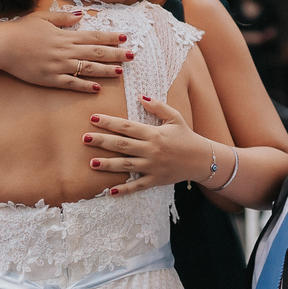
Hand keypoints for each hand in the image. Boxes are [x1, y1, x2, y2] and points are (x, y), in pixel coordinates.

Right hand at [0, 11, 131, 92]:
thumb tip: (80, 16)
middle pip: (96, 53)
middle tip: (132, 56)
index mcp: (65, 35)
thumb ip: (63, 18)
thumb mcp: (43, 18)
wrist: (3, 47)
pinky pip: (72, 83)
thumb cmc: (21, 30)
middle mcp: (66, 51)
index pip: (94, 36)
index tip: (125, 38)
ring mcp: (59, 66)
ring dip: (106, 71)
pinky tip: (97, 88)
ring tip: (120, 72)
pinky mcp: (50, 79)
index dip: (111, 37)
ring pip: (88, 69)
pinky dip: (85, 86)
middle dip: (115, 54)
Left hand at [84, 96, 209, 195]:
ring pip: (126, 166)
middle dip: (102, 141)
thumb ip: (157, 107)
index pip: (127, 127)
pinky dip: (124, 190)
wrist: (202, 159)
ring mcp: (152, 166)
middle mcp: (151, 150)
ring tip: (91, 163)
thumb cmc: (186, 136)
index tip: (94, 118)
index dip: (109, 122)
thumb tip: (140, 97)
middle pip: (122, 145)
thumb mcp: (174, 117)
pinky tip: (110, 191)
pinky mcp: (155, 180)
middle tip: (85, 138)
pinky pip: (137, 186)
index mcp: (154, 134)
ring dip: (108, 164)